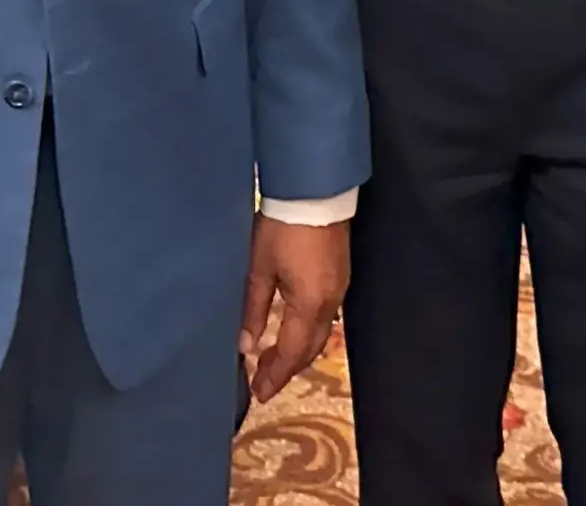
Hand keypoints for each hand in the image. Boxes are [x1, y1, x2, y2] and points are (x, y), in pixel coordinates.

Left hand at [237, 214, 348, 401]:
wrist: (315, 192)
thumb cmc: (281, 229)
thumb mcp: (259, 269)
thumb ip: (253, 310)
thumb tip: (245, 346)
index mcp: (309, 304)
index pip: (293, 351)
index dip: (275, 375)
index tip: (259, 393)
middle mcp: (330, 302)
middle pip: (311, 348)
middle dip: (287, 368)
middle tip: (263, 383)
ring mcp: (340, 289)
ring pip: (320, 334)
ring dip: (298, 352)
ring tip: (272, 361)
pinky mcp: (341, 277)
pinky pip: (325, 318)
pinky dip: (307, 334)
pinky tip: (291, 333)